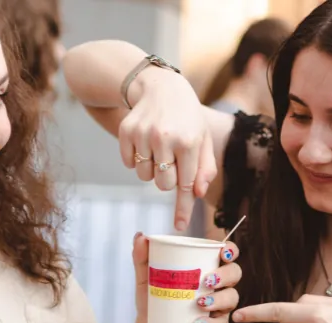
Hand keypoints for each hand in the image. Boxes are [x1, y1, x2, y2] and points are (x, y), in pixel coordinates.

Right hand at [117, 65, 216, 231]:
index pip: (186, 185)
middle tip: (172, 161)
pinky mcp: (126, 131)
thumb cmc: (188, 120)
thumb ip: (205, 168)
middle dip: (168, 180)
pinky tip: (145, 142)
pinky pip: (128, 163)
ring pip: (144, 176)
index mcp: (189, 142)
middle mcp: (165, 138)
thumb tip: (198, 193)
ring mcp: (143, 134)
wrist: (161, 88)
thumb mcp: (203, 141)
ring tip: (159, 149)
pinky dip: (136, 159)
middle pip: (162, 184)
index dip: (183, 208)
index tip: (180, 226)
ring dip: (152, 169)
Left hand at [133, 234, 238, 322]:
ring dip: (219, 299)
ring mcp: (220, 308)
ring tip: (199, 302)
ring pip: (232, 298)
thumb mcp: (145, 279)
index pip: (226, 255)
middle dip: (226, 275)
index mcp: (206, 269)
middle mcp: (218, 286)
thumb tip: (141, 236)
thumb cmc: (155, 302)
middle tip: (207, 280)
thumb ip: (142, 258)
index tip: (223, 253)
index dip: (230, 251)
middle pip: (235, 274)